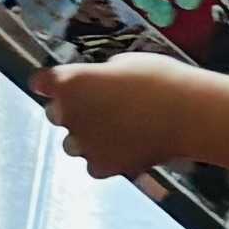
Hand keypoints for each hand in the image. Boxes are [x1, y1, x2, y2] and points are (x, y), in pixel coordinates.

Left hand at [46, 52, 209, 184]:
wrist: (187, 115)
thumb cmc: (159, 79)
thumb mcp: (125, 63)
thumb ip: (101, 76)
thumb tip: (100, 85)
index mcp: (71, 82)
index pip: (42, 82)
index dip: (49, 83)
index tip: (52, 84)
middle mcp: (68, 114)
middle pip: (55, 114)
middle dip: (72, 110)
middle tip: (98, 106)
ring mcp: (83, 143)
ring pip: (72, 143)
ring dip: (86, 136)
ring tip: (116, 130)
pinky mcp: (102, 166)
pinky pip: (94, 163)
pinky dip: (104, 157)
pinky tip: (125, 147)